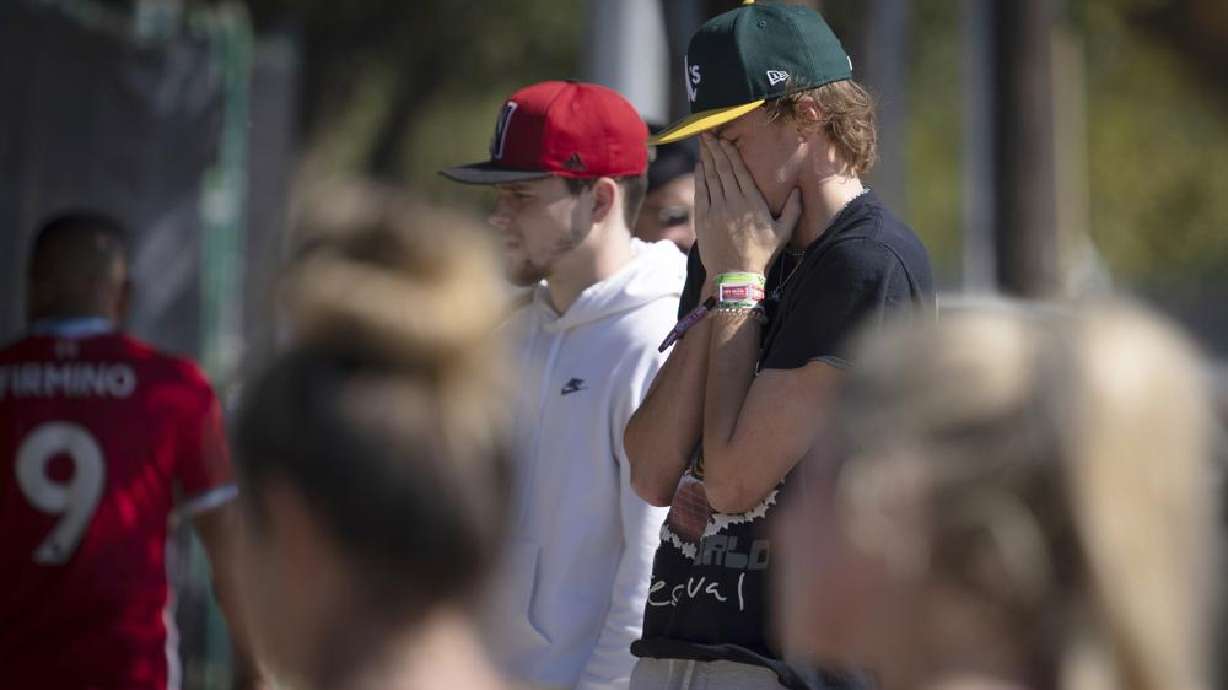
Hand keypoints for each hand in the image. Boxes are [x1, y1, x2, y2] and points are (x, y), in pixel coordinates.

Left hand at [694, 133, 800, 274]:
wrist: (735, 276)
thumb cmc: (761, 255)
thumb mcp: (783, 233)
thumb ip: (793, 210)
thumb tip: (799, 190)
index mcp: (752, 202)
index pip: (739, 171)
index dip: (730, 154)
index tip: (724, 140)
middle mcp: (732, 202)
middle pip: (722, 170)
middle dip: (715, 150)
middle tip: (708, 134)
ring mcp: (716, 210)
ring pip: (710, 178)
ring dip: (706, 159)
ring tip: (703, 144)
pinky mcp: (703, 220)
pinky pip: (700, 193)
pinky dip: (699, 178)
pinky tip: (699, 167)